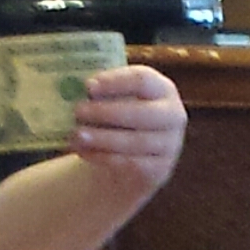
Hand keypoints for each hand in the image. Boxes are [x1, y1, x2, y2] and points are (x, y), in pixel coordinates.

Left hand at [69, 65, 185, 204]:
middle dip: (106, 112)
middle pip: (140, 112)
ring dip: (102, 138)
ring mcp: (170, 145)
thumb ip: (102, 93)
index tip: (88, 86)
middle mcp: (173, 115)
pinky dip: (104, 157)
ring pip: (134, 141)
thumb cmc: (119, 121)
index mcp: (163, 89)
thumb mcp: (116, 101)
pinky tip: (83, 152)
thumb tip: (79, 89)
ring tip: (76, 135)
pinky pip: (130, 164)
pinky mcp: (160, 170)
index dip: (115, 82)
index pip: (143, 80)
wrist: (129, 160)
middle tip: (77, 111)